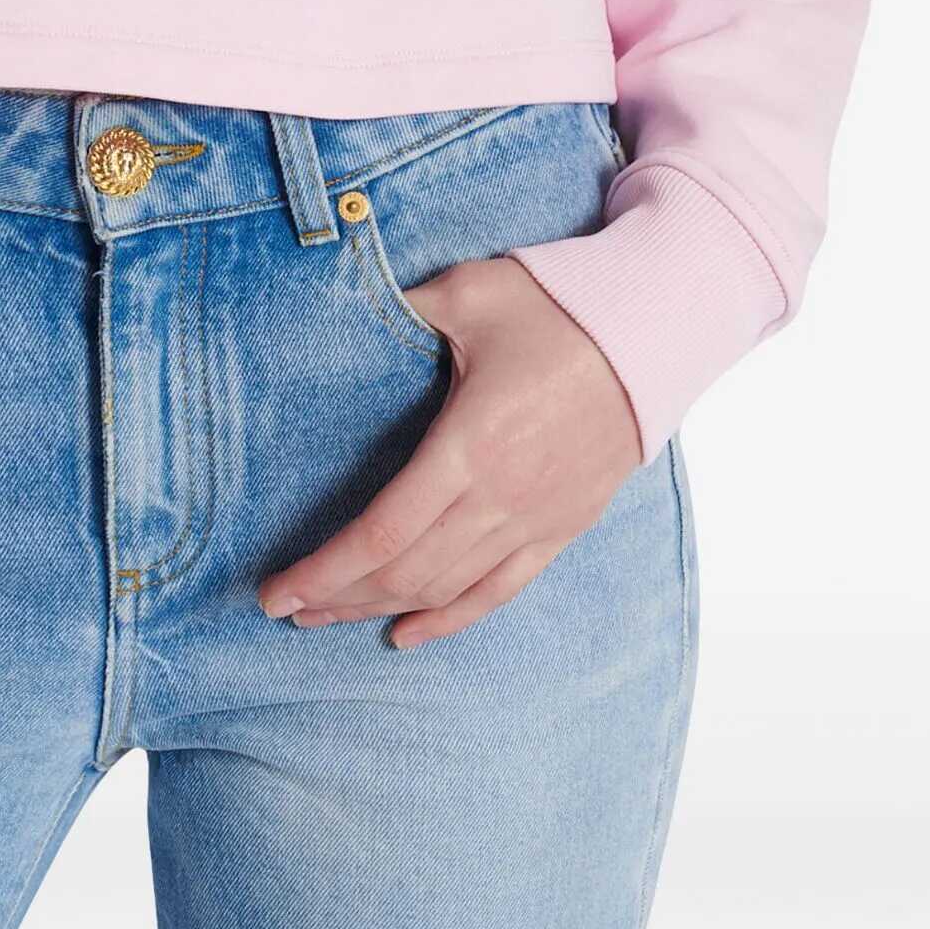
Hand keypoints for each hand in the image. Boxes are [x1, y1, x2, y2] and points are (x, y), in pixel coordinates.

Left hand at [259, 256, 641, 647]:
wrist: (652, 334)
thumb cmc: (555, 308)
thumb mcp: (469, 294)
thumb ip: (402, 308)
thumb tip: (340, 304)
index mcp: (470, 444)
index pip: (383, 532)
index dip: (325, 569)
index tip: (277, 591)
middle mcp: (501, 497)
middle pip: (405, 572)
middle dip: (338, 596)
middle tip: (286, 608)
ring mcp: (534, 521)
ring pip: (445, 589)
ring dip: (380, 608)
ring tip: (327, 618)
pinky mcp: (560, 528)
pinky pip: (498, 592)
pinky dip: (449, 620)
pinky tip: (407, 635)